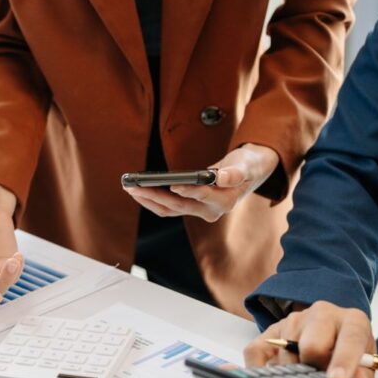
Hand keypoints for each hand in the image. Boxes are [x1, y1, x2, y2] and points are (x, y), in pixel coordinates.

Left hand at [123, 143, 279, 221]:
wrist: (247, 173)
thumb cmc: (246, 167)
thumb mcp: (246, 166)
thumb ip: (235, 173)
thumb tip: (219, 178)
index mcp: (225, 201)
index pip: (203, 196)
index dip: (188, 190)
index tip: (173, 184)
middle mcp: (210, 211)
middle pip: (179, 205)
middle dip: (155, 196)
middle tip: (135, 186)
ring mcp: (199, 212)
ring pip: (169, 209)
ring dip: (148, 200)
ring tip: (130, 188)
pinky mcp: (190, 208)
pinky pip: (168, 208)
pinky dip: (153, 200)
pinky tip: (139, 191)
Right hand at [245, 300, 376, 377]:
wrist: (330, 336)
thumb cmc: (348, 353)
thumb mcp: (364, 365)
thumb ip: (363, 376)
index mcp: (353, 321)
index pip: (350, 339)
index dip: (344, 360)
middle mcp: (323, 314)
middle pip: (312, 345)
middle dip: (314, 369)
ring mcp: (294, 320)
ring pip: (286, 353)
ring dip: (293, 374)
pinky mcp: (270, 330)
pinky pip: (255, 351)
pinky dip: (258, 368)